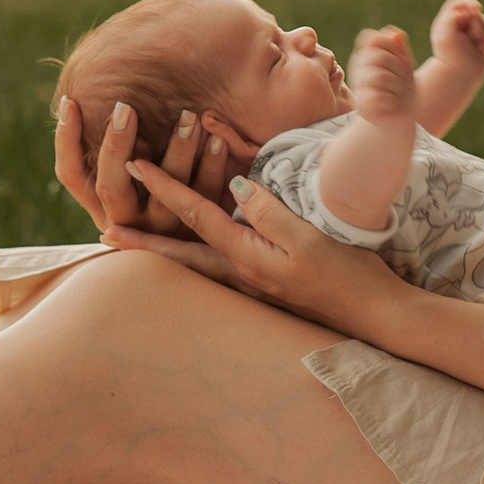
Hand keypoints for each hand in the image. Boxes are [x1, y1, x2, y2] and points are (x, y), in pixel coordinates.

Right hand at [54, 97, 250, 236]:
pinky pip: (204, 199)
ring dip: (177, 152)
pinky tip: (218, 138)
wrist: (209, 240)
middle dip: (116, 145)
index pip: (71, 175)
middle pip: (110, 187)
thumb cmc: (158, 182)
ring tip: (189, 115)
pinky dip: (211, 166)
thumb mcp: (130, 170)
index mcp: (101, 205)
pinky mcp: (197, 235)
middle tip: (124, 107)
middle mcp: (127, 223)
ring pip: (165, 196)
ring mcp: (162, 232)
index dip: (66, 141)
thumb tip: (82, 95)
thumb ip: (116, 144)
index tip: (70, 101)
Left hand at [110, 163, 406, 333]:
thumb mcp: (308, 238)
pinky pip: (221, 269)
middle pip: (181, 253)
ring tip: (135, 244)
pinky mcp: (268, 289)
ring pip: (197, 265)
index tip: (133, 166)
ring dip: (165, 251)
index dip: (165, 187)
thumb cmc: (349, 275)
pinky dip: (197, 258)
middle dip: (143, 239)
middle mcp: (242, 275)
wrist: (379, 317)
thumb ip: (268, 212)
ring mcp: (254, 286)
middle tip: (103, 229)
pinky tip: (194, 257)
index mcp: (247, 258)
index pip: (196, 216)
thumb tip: (232, 186)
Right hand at [349, 27, 417, 125]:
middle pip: (381, 57)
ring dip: (397, 87)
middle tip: (399, 83)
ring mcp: (359, 86)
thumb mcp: (405, 65)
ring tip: (395, 94)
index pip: (377, 39)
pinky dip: (392, 101)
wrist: (398, 121)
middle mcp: (358, 68)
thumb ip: (399, 48)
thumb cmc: (401, 91)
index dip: (394, 49)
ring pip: (382, 76)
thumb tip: (396, 33)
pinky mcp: (362, 105)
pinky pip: (380, 96)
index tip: (400, 63)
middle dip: (399, 70)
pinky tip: (390, 105)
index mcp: (366, 55)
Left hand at [428, 0, 483, 78]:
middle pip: (476, 13)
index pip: (458, 4)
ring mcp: (471, 35)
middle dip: (478, 24)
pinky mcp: (482, 44)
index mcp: (446, 22)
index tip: (476, 7)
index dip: (468, 2)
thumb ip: (455, 16)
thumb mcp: (446, 33)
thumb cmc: (449, 57)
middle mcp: (459, 26)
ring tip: (480, 47)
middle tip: (472, 39)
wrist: (457, 79)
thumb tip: (473, 11)